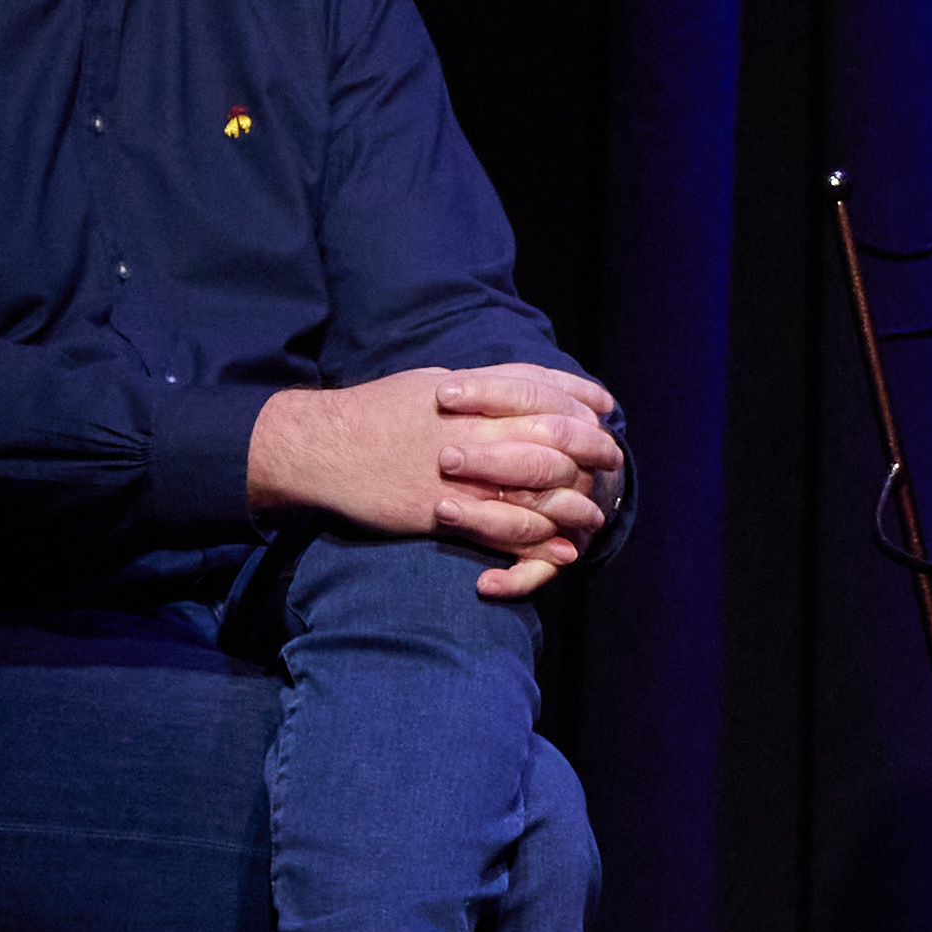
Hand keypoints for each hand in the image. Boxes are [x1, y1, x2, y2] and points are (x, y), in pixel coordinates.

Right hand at [250, 364, 624, 599]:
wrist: (317, 447)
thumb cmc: (374, 414)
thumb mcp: (429, 382)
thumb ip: (480, 385)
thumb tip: (521, 382)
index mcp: (469, 392)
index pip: (543, 389)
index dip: (581, 399)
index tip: (608, 411)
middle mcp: (471, 427)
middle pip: (553, 434)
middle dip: (591, 450)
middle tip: (613, 462)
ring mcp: (458, 470)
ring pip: (536, 485)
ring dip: (573, 503)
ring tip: (593, 517)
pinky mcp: (440, 510)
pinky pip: (502, 529)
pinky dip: (537, 541)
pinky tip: (560, 549)